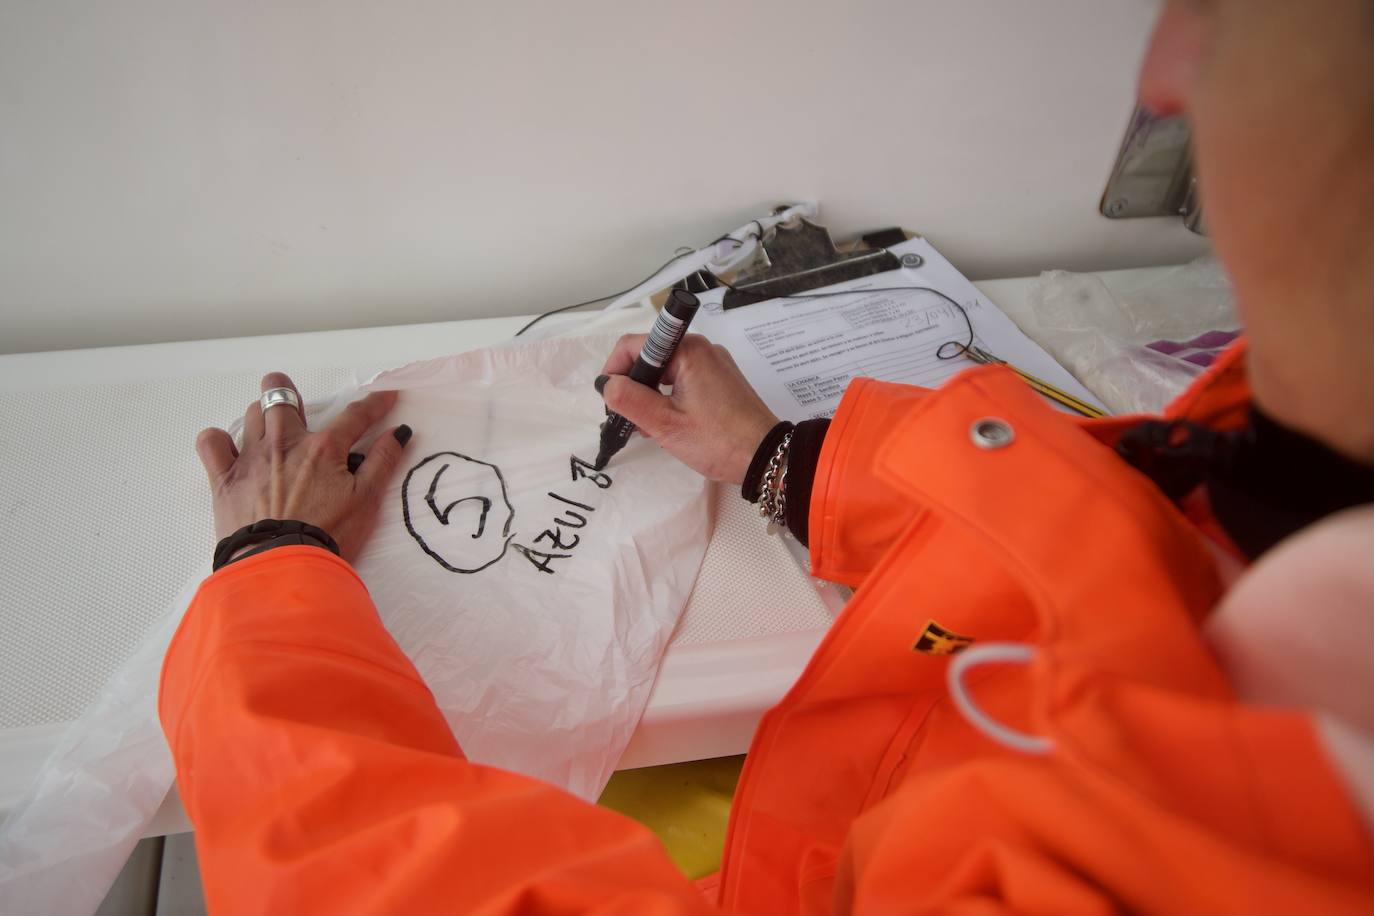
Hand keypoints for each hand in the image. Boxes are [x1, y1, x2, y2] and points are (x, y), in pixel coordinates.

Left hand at [195, 372, 411, 560]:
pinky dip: (219, 440)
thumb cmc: (328, 536)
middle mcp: (284, 443)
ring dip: (262, 416)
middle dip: (291, 393)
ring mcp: (250, 458)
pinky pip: (211, 442)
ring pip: (250, 413)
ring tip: (272, 433)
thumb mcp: (366, 500)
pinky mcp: (224, 478)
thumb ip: (382, 462)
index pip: (354, 415)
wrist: (283, 567)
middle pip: (280, 394)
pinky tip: (231, 449)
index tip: (386, 397)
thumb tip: (398, 433)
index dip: (374, 403)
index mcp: (323, 448)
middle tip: (302, 412)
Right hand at [597, 334, 777, 483]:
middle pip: (651, 357)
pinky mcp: (721, 380)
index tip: (611, 399)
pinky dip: (670, 398)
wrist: (766, 457)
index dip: (615, 370)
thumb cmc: (718, 441)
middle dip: (634, 387)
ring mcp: (714, 364)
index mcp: (688, 350)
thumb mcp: (665, 423)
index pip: (634, 345)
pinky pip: (684, 380)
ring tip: (649, 428)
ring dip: (651, 396)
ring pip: (667, 371)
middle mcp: (702, 349)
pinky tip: (668, 423)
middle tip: (631, 421)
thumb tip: (606, 384)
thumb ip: (628, 400)